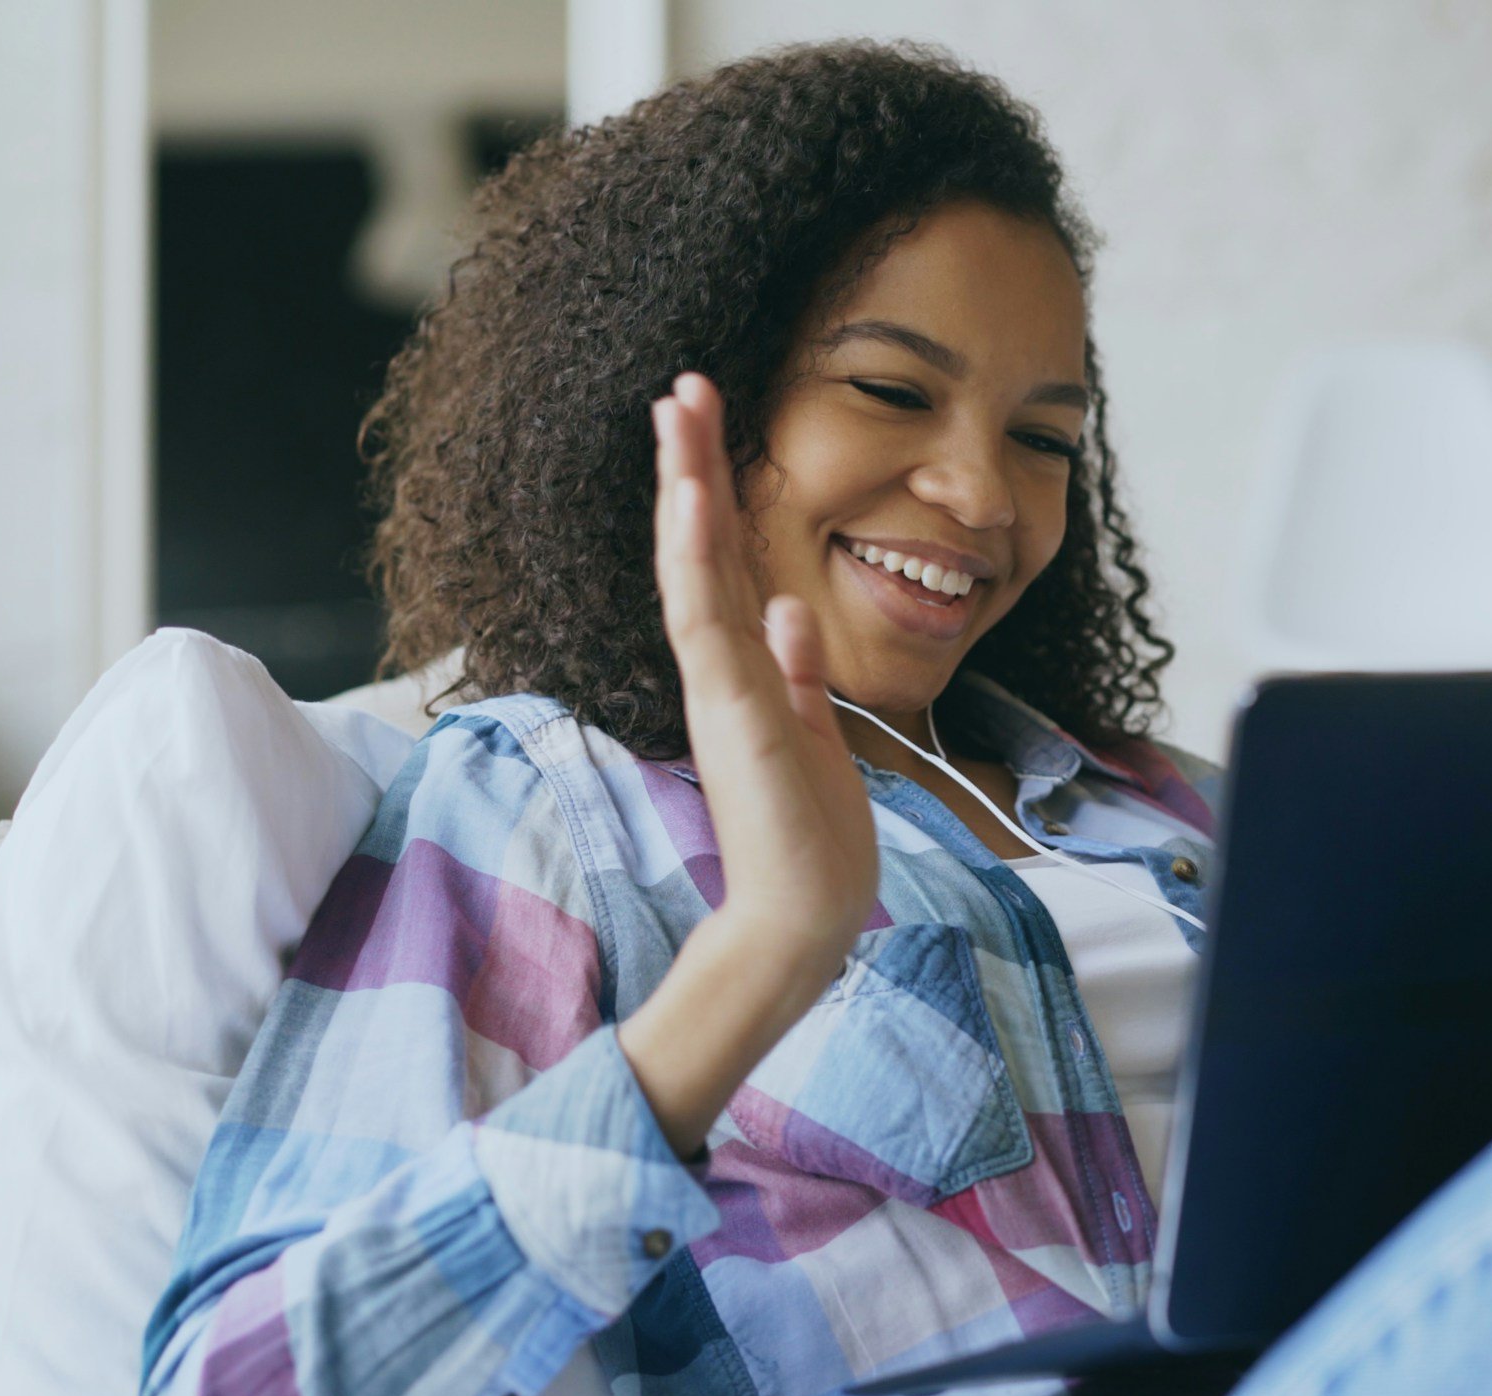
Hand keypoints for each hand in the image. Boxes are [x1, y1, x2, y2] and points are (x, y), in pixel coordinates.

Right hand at [650, 373, 878, 953]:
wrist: (806, 914)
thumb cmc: (810, 836)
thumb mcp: (813, 731)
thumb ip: (797, 670)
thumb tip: (788, 609)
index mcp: (744, 669)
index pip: (721, 562)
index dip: (712, 491)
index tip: (706, 422)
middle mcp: (722, 668)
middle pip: (698, 547)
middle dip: (692, 464)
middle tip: (682, 385)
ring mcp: (721, 687)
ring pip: (692, 568)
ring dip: (686, 487)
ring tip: (678, 410)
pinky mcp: (732, 713)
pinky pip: (703, 622)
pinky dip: (692, 559)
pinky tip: (689, 499)